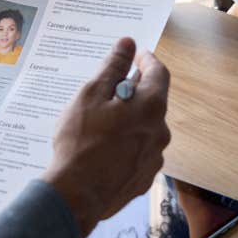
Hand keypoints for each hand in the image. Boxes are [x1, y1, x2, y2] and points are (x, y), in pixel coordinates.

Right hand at [43, 37, 170, 237]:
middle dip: (135, 90)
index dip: (146, 60)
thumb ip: (113, 67)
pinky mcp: (144, 177)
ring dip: (131, 119)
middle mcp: (160, 131)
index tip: (135, 54)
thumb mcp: (92, 95)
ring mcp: (154, 157)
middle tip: (112, 87)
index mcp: (151, 106)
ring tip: (103, 121)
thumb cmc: (81, 142)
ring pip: (146, 128)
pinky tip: (105, 147)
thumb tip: (127, 43)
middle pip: (153, 101)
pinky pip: (139, 151)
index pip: (158, 72)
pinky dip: (127, 143)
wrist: (77, 194)